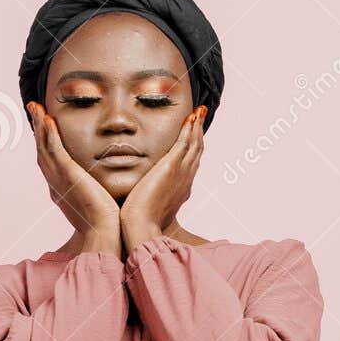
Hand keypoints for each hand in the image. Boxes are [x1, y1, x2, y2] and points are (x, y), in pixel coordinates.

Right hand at [26, 102, 119, 250]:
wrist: (105, 233)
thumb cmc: (105, 223)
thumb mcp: (96, 202)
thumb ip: (96, 191)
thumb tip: (104, 189)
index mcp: (61, 188)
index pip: (49, 159)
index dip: (44, 141)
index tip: (44, 124)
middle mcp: (55, 182)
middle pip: (42, 149)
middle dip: (37, 128)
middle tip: (34, 108)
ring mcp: (59, 178)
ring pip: (44, 146)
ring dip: (40, 125)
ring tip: (36, 107)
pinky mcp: (67, 175)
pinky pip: (55, 149)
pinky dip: (50, 134)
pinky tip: (49, 119)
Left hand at [120, 106, 205, 245]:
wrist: (141, 227)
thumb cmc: (141, 224)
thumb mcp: (148, 208)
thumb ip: (148, 198)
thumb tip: (139, 198)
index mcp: (181, 190)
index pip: (190, 165)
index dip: (193, 150)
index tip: (193, 137)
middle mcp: (185, 180)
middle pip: (197, 152)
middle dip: (199, 134)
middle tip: (200, 118)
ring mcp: (180, 173)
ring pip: (194, 145)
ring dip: (197, 127)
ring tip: (199, 113)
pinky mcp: (171, 167)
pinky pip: (185, 142)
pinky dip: (189, 129)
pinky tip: (190, 117)